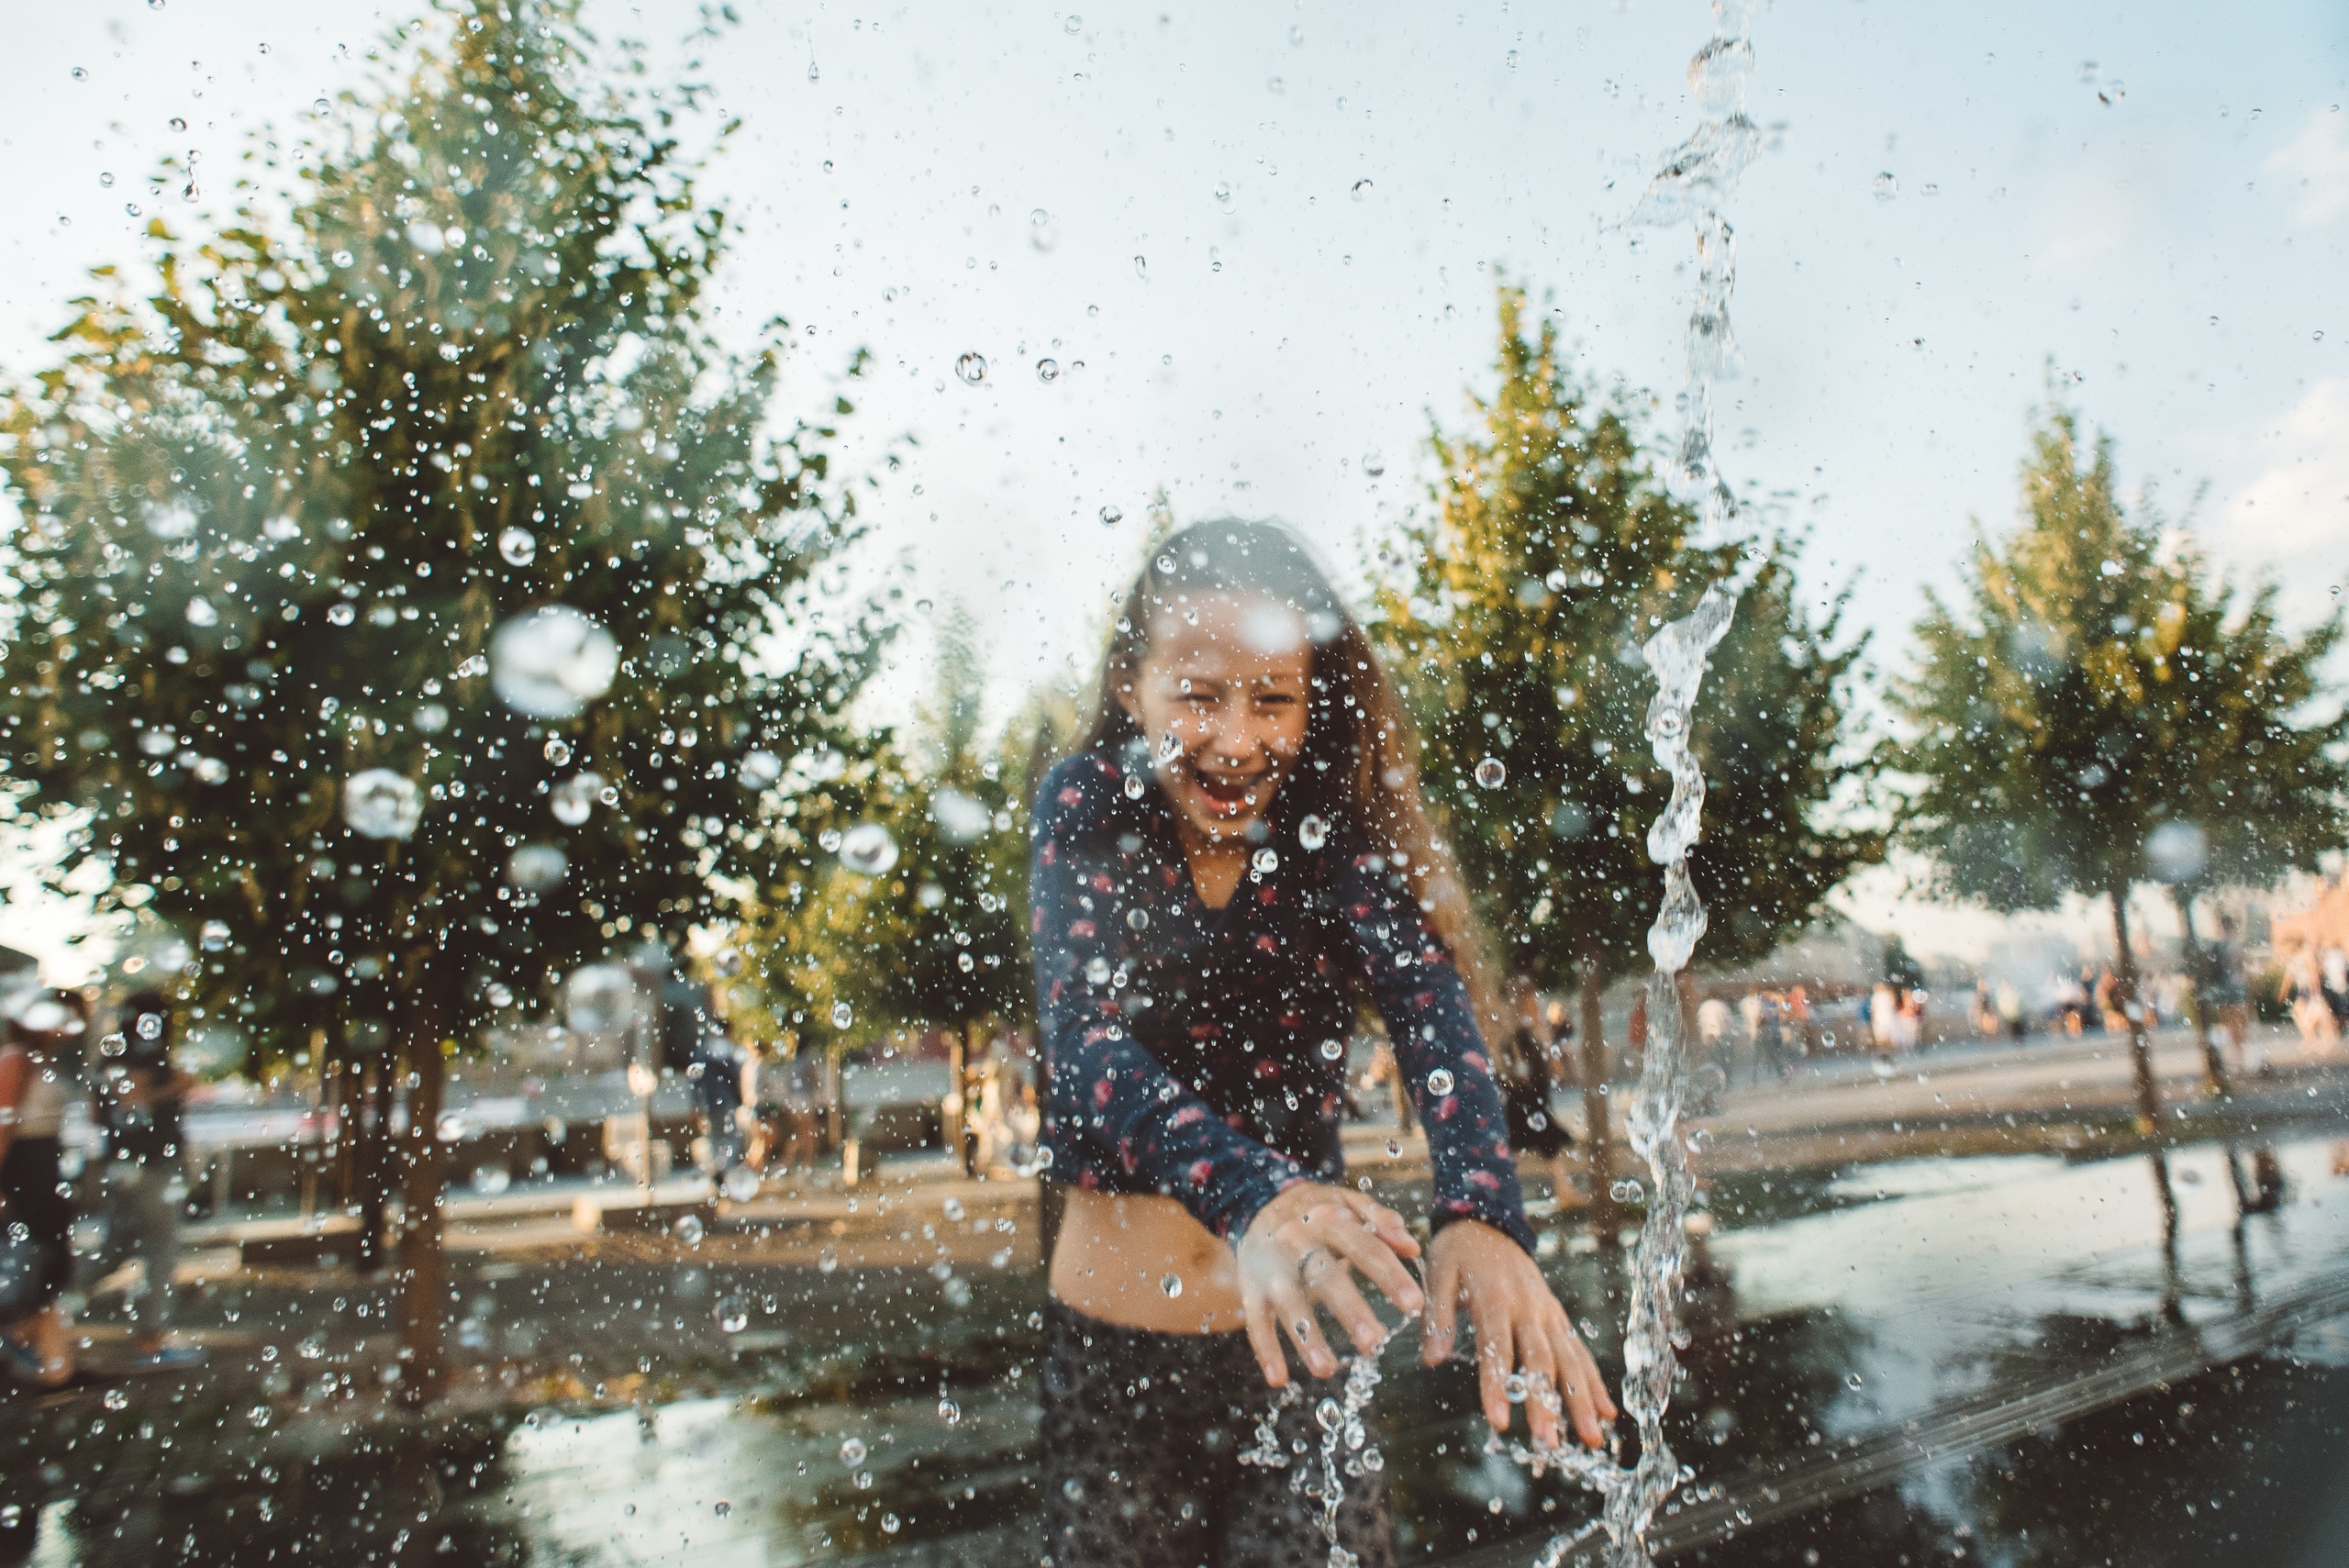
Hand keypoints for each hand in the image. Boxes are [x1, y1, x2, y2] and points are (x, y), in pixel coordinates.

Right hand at [1235, 1183, 1424, 1385]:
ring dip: (1306, 1337)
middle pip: (1325, 1277)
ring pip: (1288, 1303)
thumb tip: (1412, 1247)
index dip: (1389, 1275)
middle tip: (1375, 1341)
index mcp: (1328, 1218)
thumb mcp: (1347, 1202)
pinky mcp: (1251, 1287)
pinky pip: (1255, 1320)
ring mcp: (1271, 1267)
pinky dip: (1265, 1350)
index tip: (1415, 1304)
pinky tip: (1278, 1379)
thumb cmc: (1317, 1210)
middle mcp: (1297, 1241)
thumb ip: (1381, 1221)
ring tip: (1328, 1370)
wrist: (1259, 1201)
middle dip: (1349, 1309)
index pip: (1364, 1247)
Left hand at [1422, 1218, 1615, 1450]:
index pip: (1498, 1347)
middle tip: (1548, 1444)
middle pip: (1542, 1361)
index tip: (1499, 1421)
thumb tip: (1430, 1360)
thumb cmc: (1457, 1251)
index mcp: (1495, 1297)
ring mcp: (1548, 1312)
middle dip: (1547, 1404)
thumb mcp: (1438, 1274)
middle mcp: (1528, 1307)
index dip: (1497, 1384)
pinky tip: (1607, 1413)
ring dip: (1581, 1402)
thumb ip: (1438, 1316)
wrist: (1489, 1220)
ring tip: (1591, 1440)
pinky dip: (1594, 1383)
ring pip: (1569, 1361)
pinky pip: (1579, 1352)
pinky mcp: (1557, 1316)